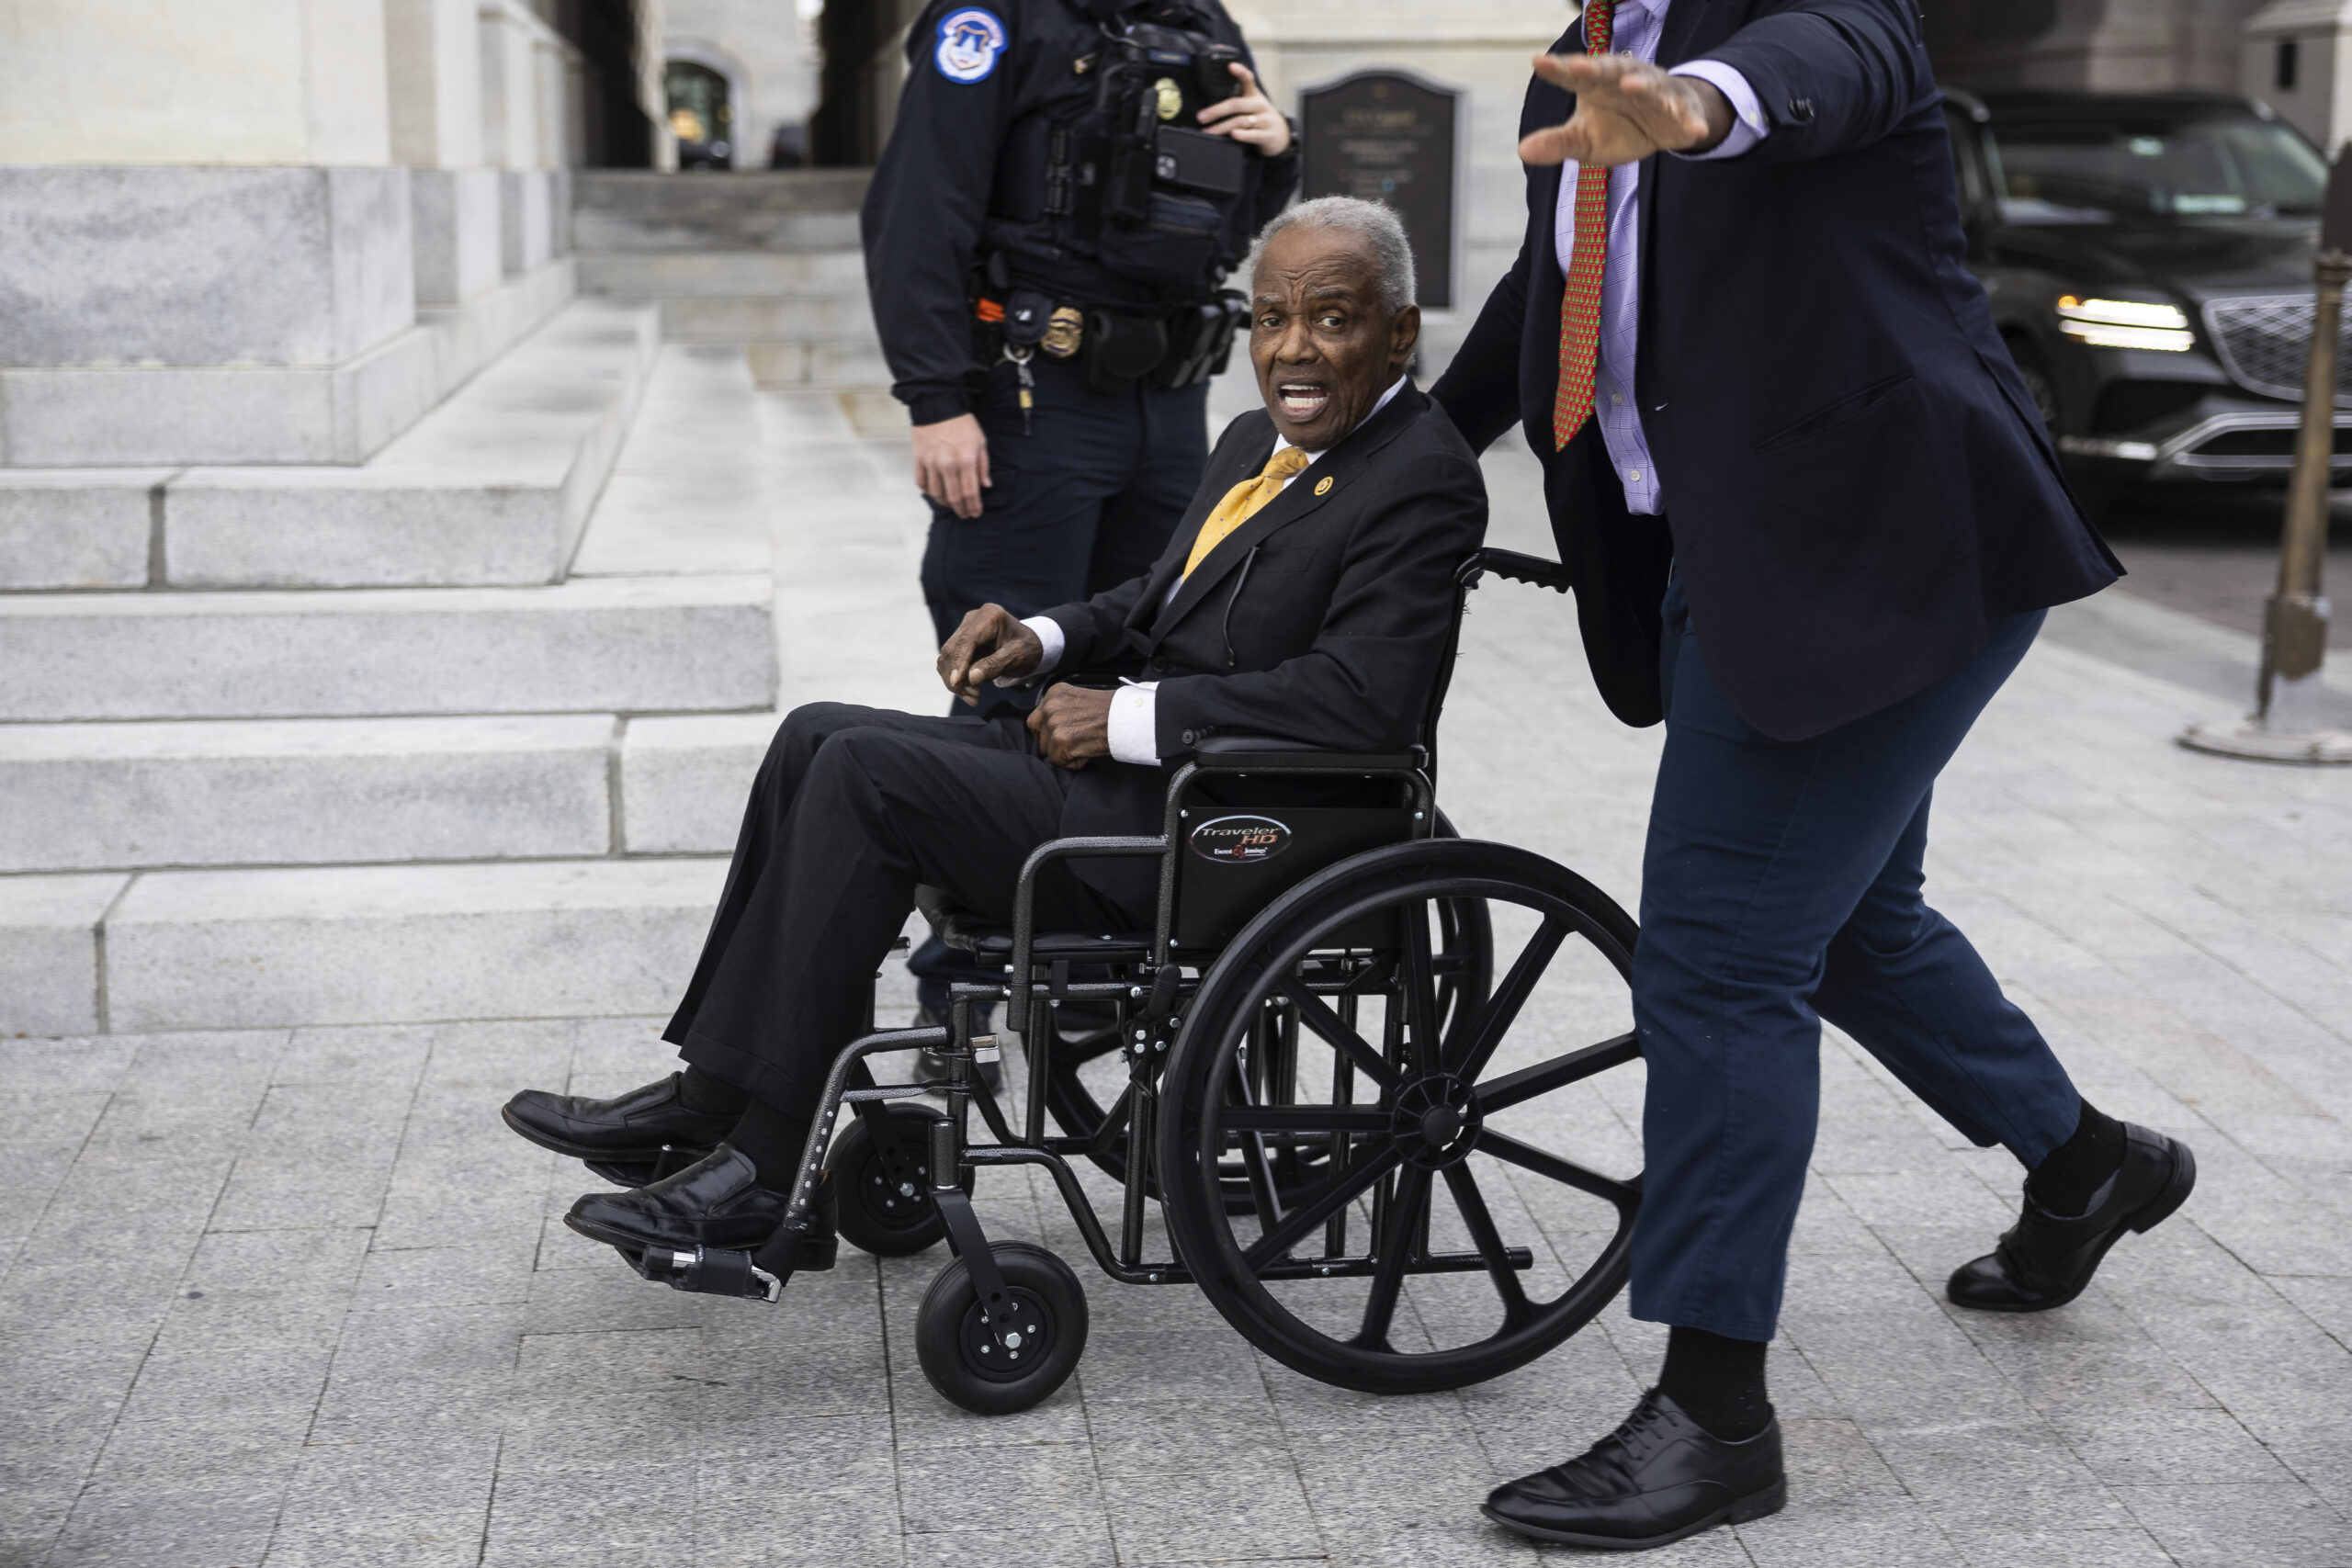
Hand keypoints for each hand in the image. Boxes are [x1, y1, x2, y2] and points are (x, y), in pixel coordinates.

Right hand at [912, 413, 990, 518]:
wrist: (937, 405)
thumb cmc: (962, 423)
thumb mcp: (980, 441)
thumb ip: (983, 465)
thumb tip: (986, 485)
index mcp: (966, 460)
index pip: (971, 492)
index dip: (974, 506)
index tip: (976, 513)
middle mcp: (948, 464)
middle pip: (954, 497)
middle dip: (961, 509)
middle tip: (965, 515)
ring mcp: (931, 463)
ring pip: (937, 493)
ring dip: (945, 503)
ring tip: (951, 504)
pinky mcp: (918, 459)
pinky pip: (921, 482)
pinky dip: (928, 491)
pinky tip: (935, 492)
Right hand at [937, 604, 1043, 705]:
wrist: (1028, 646)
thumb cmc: (1027, 649)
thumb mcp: (1018, 657)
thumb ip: (995, 665)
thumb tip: (971, 677)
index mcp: (990, 616)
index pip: (967, 640)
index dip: (959, 661)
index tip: (956, 682)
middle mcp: (973, 619)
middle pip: (953, 649)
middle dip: (958, 676)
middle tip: (974, 697)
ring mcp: (964, 629)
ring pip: (947, 657)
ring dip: (955, 680)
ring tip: (973, 697)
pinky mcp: (960, 642)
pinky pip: (949, 662)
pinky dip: (956, 678)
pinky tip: (969, 692)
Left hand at [1028, 685, 1113, 768]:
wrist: (1127, 718)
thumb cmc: (1110, 712)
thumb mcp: (1078, 701)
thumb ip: (1060, 710)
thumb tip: (1048, 729)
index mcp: (1054, 693)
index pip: (1036, 720)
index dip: (1048, 732)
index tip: (1065, 734)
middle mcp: (1050, 706)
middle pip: (1037, 736)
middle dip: (1052, 744)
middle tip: (1074, 742)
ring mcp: (1054, 723)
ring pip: (1047, 751)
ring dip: (1064, 753)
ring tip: (1084, 744)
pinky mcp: (1061, 740)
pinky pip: (1058, 762)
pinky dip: (1074, 763)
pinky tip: (1087, 751)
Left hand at [1196, 63, 1292, 155]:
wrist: (1280, 136)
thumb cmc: (1259, 117)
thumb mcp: (1251, 104)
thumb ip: (1236, 100)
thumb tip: (1209, 102)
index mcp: (1253, 95)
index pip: (1248, 80)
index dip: (1240, 72)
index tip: (1231, 66)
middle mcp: (1259, 105)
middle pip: (1237, 104)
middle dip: (1217, 110)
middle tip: (1201, 117)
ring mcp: (1265, 120)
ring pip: (1241, 121)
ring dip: (1222, 127)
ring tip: (1209, 131)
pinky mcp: (1268, 135)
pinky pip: (1254, 134)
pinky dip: (1243, 135)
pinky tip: (1233, 135)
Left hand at [1519, 53, 1732, 168]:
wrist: (1663, 126)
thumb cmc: (1617, 127)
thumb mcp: (1584, 139)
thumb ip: (1557, 142)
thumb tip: (1522, 150)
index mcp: (1596, 83)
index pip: (1574, 74)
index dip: (1557, 68)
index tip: (1538, 62)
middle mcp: (1624, 79)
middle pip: (1609, 70)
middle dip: (1596, 66)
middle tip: (1578, 65)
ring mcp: (1655, 91)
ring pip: (1648, 85)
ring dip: (1641, 85)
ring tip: (1630, 87)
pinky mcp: (1681, 109)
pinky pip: (1685, 114)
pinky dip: (1690, 120)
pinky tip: (1693, 130)